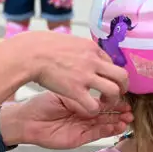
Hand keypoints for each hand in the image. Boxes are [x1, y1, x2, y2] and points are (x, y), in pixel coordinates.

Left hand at [7, 92, 131, 148]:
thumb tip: (98, 88)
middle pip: (107, 113)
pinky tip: (118, 126)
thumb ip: (81, 94)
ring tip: (128, 117)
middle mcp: (83, 114)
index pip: (101, 100)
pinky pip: (97, 134)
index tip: (124, 93)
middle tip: (131, 107)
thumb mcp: (64, 95)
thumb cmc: (42, 104)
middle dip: (120, 110)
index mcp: (80, 102)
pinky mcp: (80, 138)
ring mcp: (82, 126)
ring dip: (118, 121)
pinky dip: (108, 131)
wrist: (28, 120)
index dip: (113, 98)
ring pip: (105, 124)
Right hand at [11, 30, 128, 116]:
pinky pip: (94, 105)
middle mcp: (93, 61)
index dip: (110, 74)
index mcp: (91, 48)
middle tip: (116, 93)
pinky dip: (95, 110)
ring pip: (114, 91)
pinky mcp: (76, 90)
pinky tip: (89, 110)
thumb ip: (77, 48)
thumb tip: (79, 51)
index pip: (111, 62)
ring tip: (104, 103)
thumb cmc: (40, 47)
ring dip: (113, 100)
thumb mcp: (67, 41)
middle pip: (121, 75)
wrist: (29, 54)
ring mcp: (86, 76)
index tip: (106, 80)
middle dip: (122, 87)